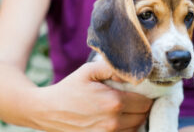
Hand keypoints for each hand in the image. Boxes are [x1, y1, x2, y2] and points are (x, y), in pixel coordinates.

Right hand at [30, 60, 151, 131]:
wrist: (48, 111)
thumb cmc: (70, 88)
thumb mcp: (88, 71)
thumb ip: (112, 68)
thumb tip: (133, 73)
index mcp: (114, 102)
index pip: (145, 102)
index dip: (145, 94)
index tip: (139, 90)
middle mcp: (113, 123)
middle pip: (143, 116)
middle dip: (141, 106)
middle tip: (133, 97)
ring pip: (135, 128)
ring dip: (135, 118)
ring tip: (126, 108)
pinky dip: (126, 128)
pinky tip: (118, 119)